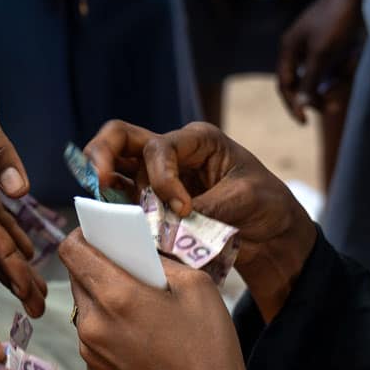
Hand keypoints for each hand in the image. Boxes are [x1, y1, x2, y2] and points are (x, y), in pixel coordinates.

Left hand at [59, 230, 260, 369]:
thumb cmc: (208, 346)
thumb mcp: (196, 285)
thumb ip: (160, 260)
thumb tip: (140, 251)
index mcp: (115, 296)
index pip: (71, 251)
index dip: (82, 236)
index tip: (99, 235)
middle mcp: (92, 323)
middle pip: (76, 277)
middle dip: (97, 266)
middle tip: (127, 268)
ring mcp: (89, 350)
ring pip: (83, 306)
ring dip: (101, 297)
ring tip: (135, 303)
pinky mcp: (94, 369)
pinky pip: (91, 333)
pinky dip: (106, 324)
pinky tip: (137, 332)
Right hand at [86, 120, 316, 320]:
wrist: (270, 231)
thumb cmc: (264, 204)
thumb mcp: (243, 200)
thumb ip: (205, 209)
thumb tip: (168, 227)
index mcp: (197, 141)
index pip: (159, 148)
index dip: (162, 180)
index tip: (183, 210)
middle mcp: (171, 153)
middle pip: (120, 138)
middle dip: (101, 155)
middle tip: (98, 181)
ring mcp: (155, 177)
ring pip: (113, 167)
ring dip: (102, 186)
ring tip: (102, 211)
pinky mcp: (150, 204)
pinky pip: (121, 201)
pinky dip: (112, 211)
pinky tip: (111, 226)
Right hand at [277, 0, 362, 122]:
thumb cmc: (336, 19)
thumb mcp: (321, 54)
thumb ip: (309, 82)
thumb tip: (299, 107)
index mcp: (289, 50)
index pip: (285, 85)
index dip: (293, 104)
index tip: (304, 121)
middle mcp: (299, 50)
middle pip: (304, 84)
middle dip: (320, 95)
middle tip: (335, 108)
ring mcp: (317, 47)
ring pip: (323, 77)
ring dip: (336, 81)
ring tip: (349, 73)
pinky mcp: (334, 45)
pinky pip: (336, 66)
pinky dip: (345, 67)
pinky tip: (354, 55)